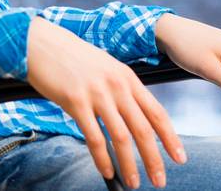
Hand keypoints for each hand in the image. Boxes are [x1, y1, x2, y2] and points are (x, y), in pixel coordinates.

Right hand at [25, 17, 184, 187]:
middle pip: (142, 129)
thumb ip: (121, 90)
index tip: (179, 158)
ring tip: (133, 182)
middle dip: (154, 159)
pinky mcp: (76, 101)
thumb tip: (135, 119)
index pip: (156, 112)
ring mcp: (97, 93)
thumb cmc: (72, 58)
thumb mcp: (105, 68)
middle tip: (160, 181)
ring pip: (121, 137)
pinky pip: (94, 138)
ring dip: (129, 164)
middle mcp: (116, 85)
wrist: (41, 43)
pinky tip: (107, 172)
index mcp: (127, 77)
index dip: (170, 138)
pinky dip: (102, 159)